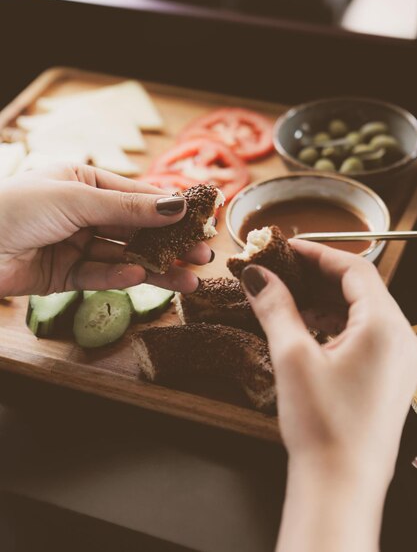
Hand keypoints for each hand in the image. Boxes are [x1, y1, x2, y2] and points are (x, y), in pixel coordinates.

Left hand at [0, 165, 211, 296]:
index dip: (169, 209)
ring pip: (122, 257)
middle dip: (168, 244)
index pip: (135, 196)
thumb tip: (177, 205)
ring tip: (187, 280)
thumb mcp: (77, 199)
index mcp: (83, 182)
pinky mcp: (63, 274)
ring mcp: (73, 244)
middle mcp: (81, 212)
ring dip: (153, 268)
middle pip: (134, 230)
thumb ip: (128, 208)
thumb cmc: (17, 207)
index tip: (201, 220)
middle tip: (202, 257)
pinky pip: (98, 275)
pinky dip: (118, 278)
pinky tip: (139, 278)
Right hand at [242, 241, 416, 551]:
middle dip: (318, 276)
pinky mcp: (387, 379)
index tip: (285, 248)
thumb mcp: (292, 356)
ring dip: (324, 300)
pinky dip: (334, 323)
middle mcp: (400, 339)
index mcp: (385, 326)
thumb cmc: (323, 425)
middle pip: (359, 287)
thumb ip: (276, 307)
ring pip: (360, 311)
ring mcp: (397, 361)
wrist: (340, 488)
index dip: (317, 253)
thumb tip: (257, 275)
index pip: (354, 268)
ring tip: (289, 299)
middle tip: (281, 271)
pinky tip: (307, 328)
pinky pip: (362, 335)